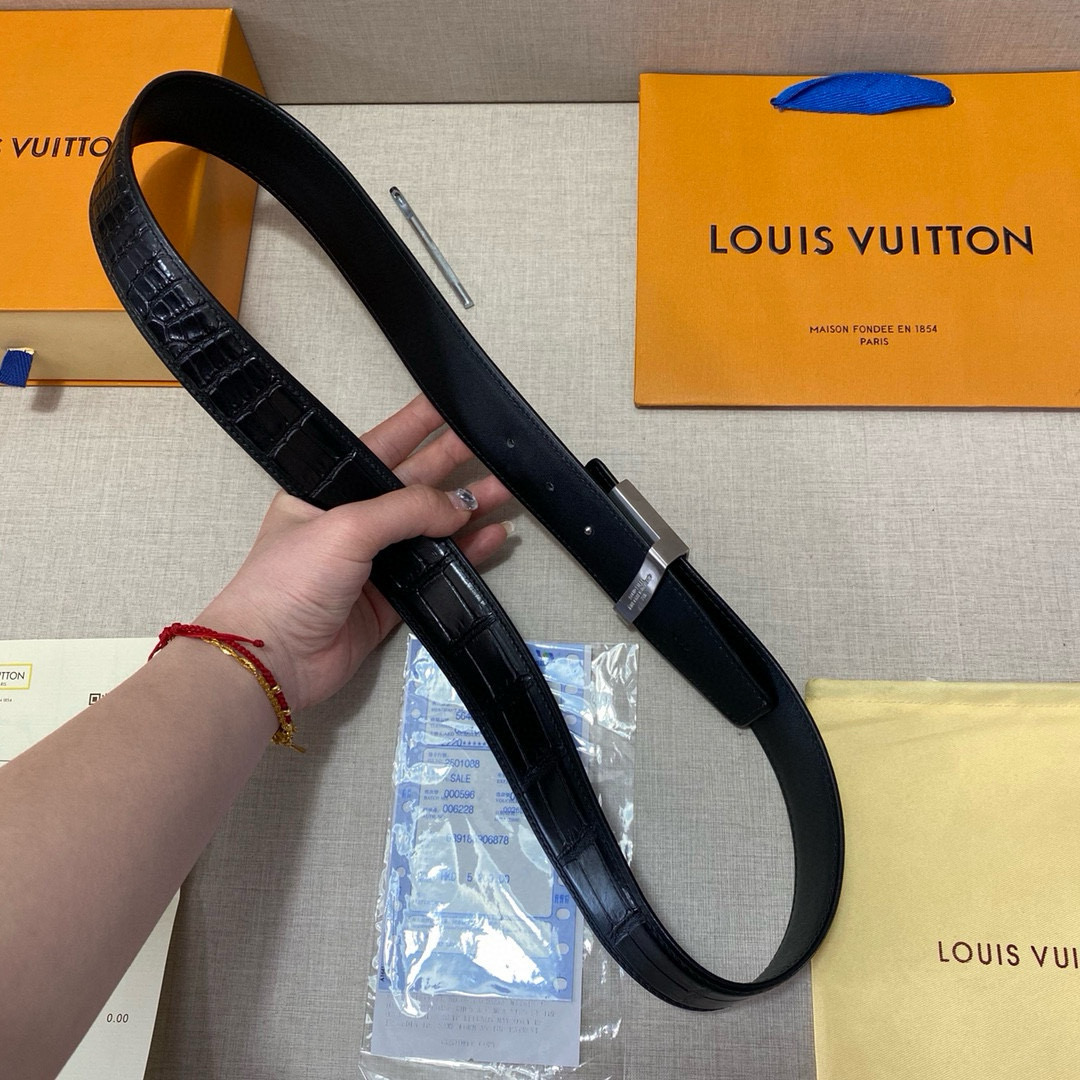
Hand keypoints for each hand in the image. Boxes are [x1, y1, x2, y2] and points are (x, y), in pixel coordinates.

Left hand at [196, 395, 512, 709]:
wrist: (273, 659)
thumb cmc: (287, 583)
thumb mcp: (346, 526)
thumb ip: (405, 509)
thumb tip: (456, 505)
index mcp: (325, 492)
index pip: (379, 448)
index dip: (414, 425)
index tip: (447, 405)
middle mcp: (350, 524)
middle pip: (412, 485)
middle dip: (452, 466)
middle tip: (492, 449)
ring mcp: (372, 563)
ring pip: (431, 528)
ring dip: (466, 510)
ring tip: (506, 492)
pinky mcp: (391, 601)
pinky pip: (437, 569)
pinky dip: (466, 554)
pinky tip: (492, 538)